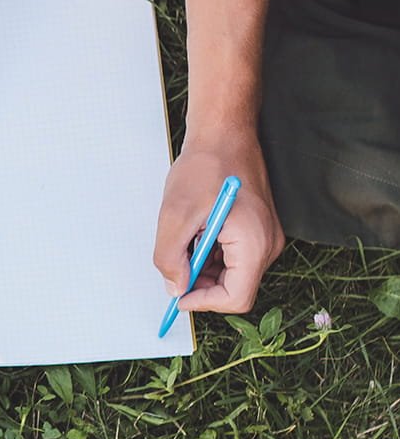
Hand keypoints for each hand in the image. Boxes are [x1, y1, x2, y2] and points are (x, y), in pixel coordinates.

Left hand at [155, 133, 282, 315]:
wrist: (225, 136)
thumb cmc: (204, 168)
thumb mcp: (175, 216)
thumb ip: (171, 258)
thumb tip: (175, 288)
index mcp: (254, 245)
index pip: (236, 298)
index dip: (203, 302)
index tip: (177, 295)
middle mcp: (268, 245)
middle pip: (235, 288)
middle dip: (201, 284)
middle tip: (175, 265)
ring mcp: (266, 238)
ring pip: (233, 273)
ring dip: (204, 268)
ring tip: (186, 239)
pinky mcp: (258, 231)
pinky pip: (235, 257)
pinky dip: (211, 254)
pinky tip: (196, 233)